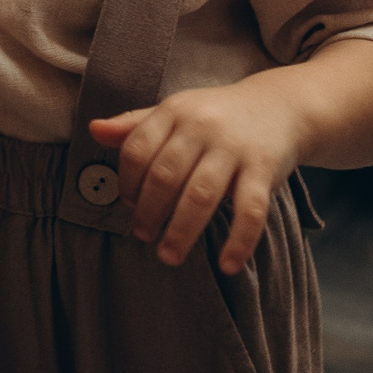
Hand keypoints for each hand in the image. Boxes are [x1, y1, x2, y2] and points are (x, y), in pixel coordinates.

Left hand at [85, 81, 305, 274]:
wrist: (279, 106)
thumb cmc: (215, 116)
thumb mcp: (175, 113)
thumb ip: (135, 126)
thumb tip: (93, 130)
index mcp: (174, 111)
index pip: (137, 149)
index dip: (126, 182)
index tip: (127, 205)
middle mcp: (202, 126)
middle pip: (165, 175)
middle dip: (149, 211)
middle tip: (142, 236)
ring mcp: (234, 148)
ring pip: (201, 194)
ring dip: (181, 231)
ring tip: (168, 256)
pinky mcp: (264, 169)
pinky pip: (251, 210)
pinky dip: (239, 240)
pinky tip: (227, 265)